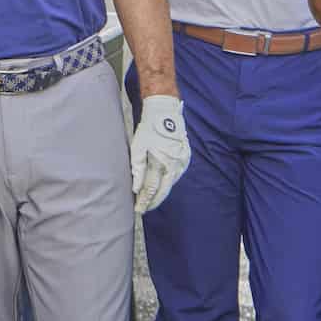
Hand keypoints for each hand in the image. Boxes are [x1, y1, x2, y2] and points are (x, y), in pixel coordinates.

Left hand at [131, 95, 190, 213]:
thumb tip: (135, 189)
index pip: (152, 188)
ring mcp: (182, 162)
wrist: (165, 111)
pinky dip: (167, 182)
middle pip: (163, 190)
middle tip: (143, 209)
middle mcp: (175, 164)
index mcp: (161, 162)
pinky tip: (161, 186)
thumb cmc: (149, 128)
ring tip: (150, 200)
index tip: (138, 210)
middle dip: (153, 201)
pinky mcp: (185, 158)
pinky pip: (175, 175)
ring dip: (160, 192)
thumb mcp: (138, 146)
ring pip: (170, 183)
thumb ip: (137, 168)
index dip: (144, 201)